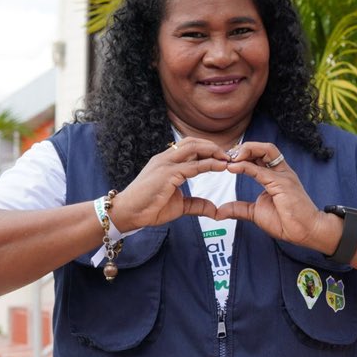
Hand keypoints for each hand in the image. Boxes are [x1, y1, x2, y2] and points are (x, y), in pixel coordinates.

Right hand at [110, 138, 229, 229]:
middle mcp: (165, 159)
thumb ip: (196, 204)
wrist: (127, 213)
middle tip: (229, 154)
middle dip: (212, 146)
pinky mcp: (167, 174)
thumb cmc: (148, 208)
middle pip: (192, 142)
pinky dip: (209, 164)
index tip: (222, 157)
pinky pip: (193, 166)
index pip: (189, 147)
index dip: (207, 149)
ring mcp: (165, 164)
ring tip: (227, 157)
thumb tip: (214, 210)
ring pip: (193, 148)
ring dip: (213, 151)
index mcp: (165, 162)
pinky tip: (221, 166)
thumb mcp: (178, 206)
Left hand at [216, 142, 325, 247]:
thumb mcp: (256, 212)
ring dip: (246, 150)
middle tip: (228, 156)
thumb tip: (220, 211)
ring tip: (232, 157)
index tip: (227, 161)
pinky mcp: (282, 183)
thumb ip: (239, 208)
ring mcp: (283, 175)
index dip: (243, 155)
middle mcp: (281, 171)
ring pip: (265, 150)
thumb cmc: (287, 222)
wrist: (306, 231)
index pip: (260, 155)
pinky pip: (261, 170)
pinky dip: (245, 166)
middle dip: (244, 148)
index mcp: (276, 175)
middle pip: (264, 148)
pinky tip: (233, 167)